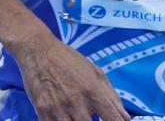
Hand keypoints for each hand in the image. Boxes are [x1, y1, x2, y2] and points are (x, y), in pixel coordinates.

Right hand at [10, 31, 128, 120]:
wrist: (39, 51)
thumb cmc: (69, 60)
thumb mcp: (95, 72)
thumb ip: (112, 96)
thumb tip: (125, 117)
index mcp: (93, 90)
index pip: (112, 117)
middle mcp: (77, 101)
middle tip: (91, 116)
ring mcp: (58, 108)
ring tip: (78, 115)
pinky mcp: (42, 111)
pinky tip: (65, 116)